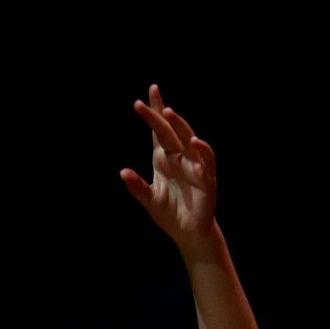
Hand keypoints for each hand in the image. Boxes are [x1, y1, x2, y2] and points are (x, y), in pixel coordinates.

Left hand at [120, 84, 216, 246]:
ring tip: (168, 112)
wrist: (188, 233)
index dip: (154, 112)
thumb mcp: (149, 201)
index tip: (146, 95)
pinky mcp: (207, 177)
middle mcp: (179, 158)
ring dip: (180, 125)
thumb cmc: (169, 215)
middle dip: (160, 114)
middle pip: (170, 130)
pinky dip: (202, 149)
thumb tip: (123, 172)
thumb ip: (137, 187)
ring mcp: (194, 165)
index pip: (158, 132)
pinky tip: (193, 141)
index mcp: (163, 160)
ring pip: (188, 138)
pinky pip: (206, 159)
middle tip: (149, 97)